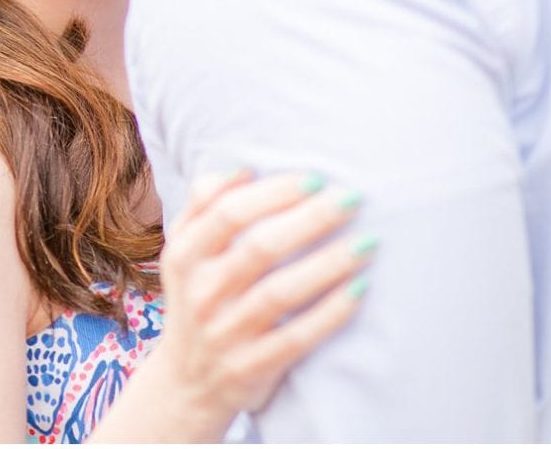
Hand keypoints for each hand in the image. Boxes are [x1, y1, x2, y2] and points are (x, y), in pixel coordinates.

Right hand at [147, 170, 373, 434]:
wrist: (187, 382)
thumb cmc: (197, 298)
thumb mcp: (183, 252)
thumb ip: (202, 205)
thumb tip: (242, 168)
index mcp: (185, 256)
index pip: (227, 213)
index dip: (273, 193)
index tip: (315, 178)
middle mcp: (202, 293)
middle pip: (259, 248)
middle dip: (310, 219)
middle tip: (352, 200)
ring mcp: (225, 332)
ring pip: (280, 293)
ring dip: (328, 264)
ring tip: (367, 243)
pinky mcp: (251, 367)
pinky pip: (297, 338)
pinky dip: (330, 314)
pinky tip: (359, 289)